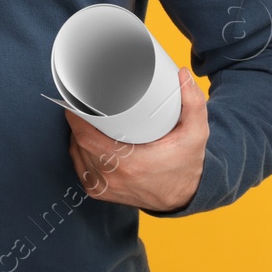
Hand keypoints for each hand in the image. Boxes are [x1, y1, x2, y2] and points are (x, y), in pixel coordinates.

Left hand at [65, 67, 209, 212]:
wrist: (186, 197)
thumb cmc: (187, 164)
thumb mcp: (195, 134)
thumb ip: (193, 104)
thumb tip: (182, 74)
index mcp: (130, 164)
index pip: (86, 137)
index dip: (76, 118)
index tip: (77, 102)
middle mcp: (114, 178)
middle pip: (79, 143)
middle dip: (78, 123)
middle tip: (84, 107)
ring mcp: (105, 188)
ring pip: (77, 155)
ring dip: (78, 137)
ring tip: (86, 121)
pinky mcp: (101, 193)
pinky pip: (81, 169)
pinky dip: (80, 154)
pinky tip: (85, 142)